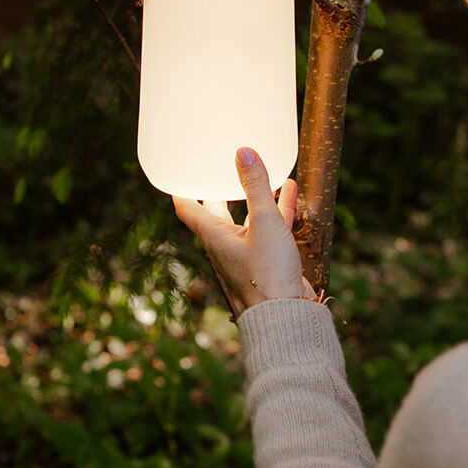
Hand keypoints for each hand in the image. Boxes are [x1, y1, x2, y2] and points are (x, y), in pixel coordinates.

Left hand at [173, 147, 313, 312]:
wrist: (288, 314)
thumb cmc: (268, 274)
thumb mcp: (264, 223)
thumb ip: (256, 186)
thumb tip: (243, 152)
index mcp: (214, 237)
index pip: (188, 208)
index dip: (181, 188)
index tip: (178, 171)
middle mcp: (226, 245)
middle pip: (216, 212)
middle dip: (216, 191)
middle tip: (213, 170)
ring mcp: (247, 253)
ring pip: (247, 218)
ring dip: (252, 196)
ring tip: (257, 173)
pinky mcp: (268, 259)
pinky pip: (270, 227)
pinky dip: (277, 208)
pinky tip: (288, 191)